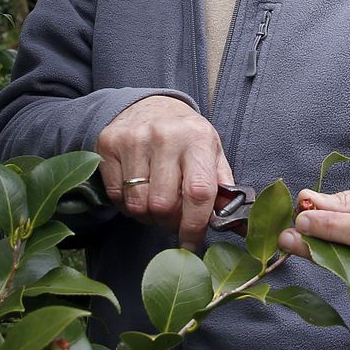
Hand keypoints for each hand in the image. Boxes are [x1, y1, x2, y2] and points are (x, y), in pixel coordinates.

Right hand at [96, 96, 233, 250]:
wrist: (150, 104)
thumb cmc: (186, 136)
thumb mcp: (212, 153)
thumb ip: (224, 189)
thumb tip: (241, 229)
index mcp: (197, 139)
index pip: (198, 192)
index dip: (195, 226)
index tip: (192, 245)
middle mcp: (165, 136)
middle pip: (163, 205)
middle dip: (169, 223)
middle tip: (172, 219)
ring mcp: (134, 139)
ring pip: (137, 204)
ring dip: (147, 216)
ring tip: (156, 204)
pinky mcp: (108, 144)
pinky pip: (116, 196)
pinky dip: (127, 205)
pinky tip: (137, 193)